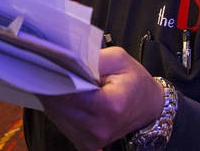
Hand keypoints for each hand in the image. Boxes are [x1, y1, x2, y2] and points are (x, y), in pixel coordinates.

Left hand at [41, 47, 163, 150]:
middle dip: (54, 87)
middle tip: (55, 70)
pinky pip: (63, 125)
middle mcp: (100, 128)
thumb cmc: (134, 82)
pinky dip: (62, 111)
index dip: (58, 79)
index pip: (70, 95)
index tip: (51, 66)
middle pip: (60, 107)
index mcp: (111, 106)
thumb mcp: (118, 58)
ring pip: (57, 116)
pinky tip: (70, 98)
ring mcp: (92, 139)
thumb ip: (91, 58)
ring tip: (66, 83)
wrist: (148, 106)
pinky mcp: (86, 144)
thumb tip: (65, 61)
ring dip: (56, 99)